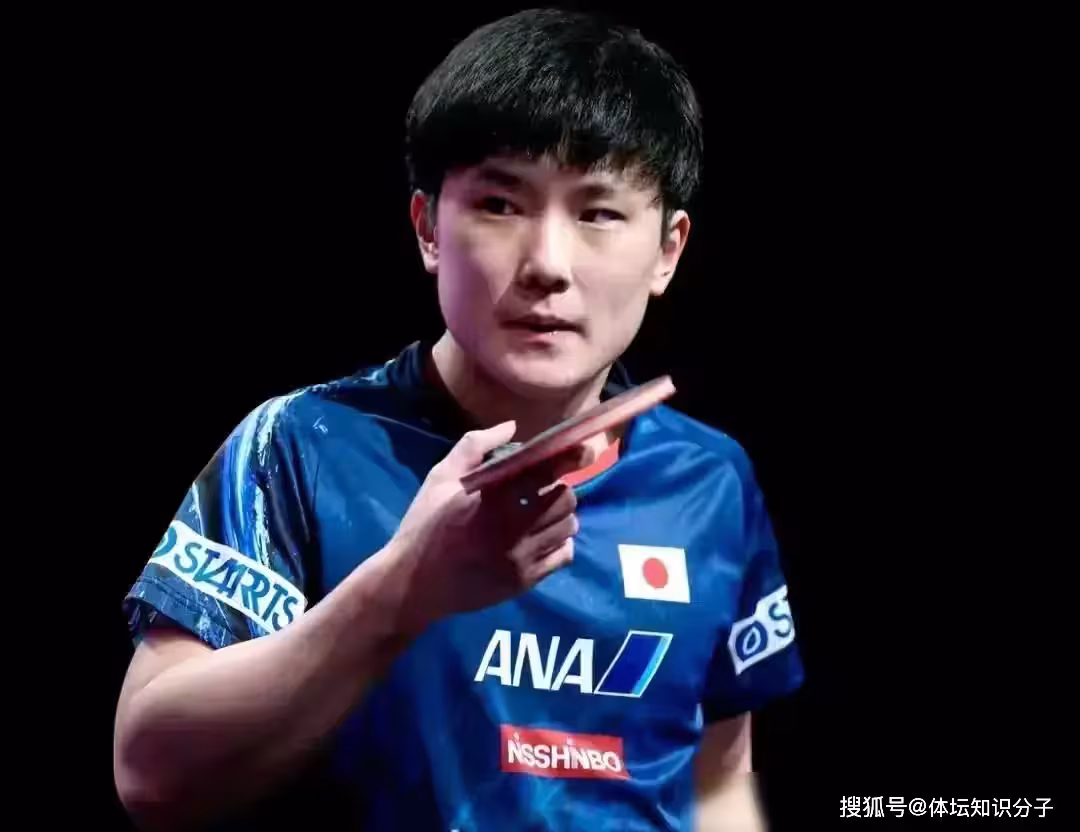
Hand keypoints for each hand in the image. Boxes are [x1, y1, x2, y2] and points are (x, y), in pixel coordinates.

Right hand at [385, 420, 590, 632]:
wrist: (413, 584)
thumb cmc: (425, 525)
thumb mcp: (440, 478)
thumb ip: (474, 446)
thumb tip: (511, 426)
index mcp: (492, 497)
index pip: (544, 471)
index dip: (568, 458)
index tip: (581, 450)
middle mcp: (512, 527)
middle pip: (564, 498)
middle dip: (559, 487)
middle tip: (544, 488)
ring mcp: (521, 557)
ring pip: (568, 526)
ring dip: (562, 514)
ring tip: (543, 511)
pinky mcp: (524, 581)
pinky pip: (563, 555)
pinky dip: (561, 541)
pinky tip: (544, 536)